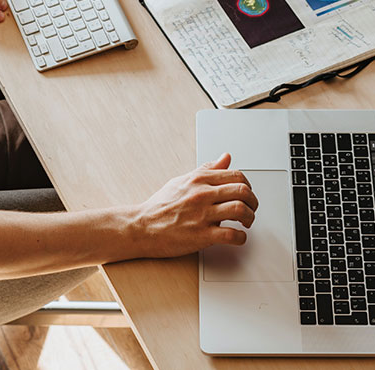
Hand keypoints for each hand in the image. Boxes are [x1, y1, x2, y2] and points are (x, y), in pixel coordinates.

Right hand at [131, 153, 257, 258]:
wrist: (143, 226)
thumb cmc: (161, 205)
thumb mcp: (182, 181)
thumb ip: (207, 169)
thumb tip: (225, 158)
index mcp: (198, 180)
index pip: (236, 175)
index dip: (247, 185)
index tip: (246, 193)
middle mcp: (202, 194)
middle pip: (242, 191)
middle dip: (253, 201)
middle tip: (250, 208)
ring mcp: (202, 215)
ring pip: (240, 210)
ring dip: (250, 218)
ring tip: (246, 222)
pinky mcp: (202, 235)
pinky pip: (232, 235)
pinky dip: (241, 237)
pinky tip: (237, 236)